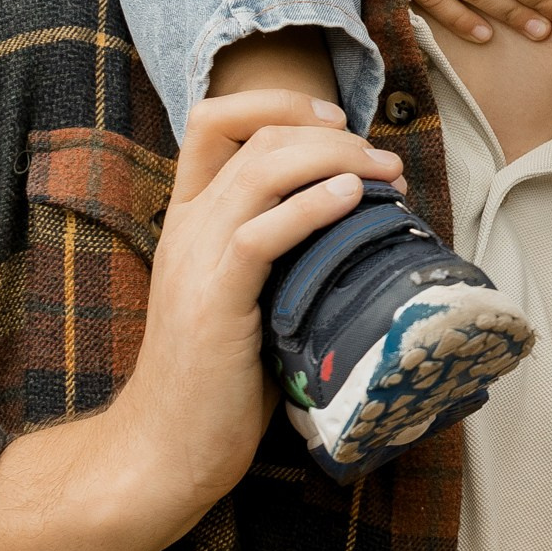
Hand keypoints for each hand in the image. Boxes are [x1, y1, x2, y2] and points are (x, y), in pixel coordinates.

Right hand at [107, 90, 406, 531]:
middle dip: (330, 132)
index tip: (335, 119)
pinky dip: (312, 206)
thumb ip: (276, 251)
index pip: (214, 120)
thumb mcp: (245, 295)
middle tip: (384, 159)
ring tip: (384, 174)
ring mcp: (196, 261)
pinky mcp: (214, 301)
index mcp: (188, 219)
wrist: (166, 448)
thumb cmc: (218, 380)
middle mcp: (187, 227)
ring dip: (336, 158)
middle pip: (255, 135)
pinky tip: (351, 199)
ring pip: (263, 169)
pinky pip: (262, 233)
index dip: (277, 103)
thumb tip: (355, 220)